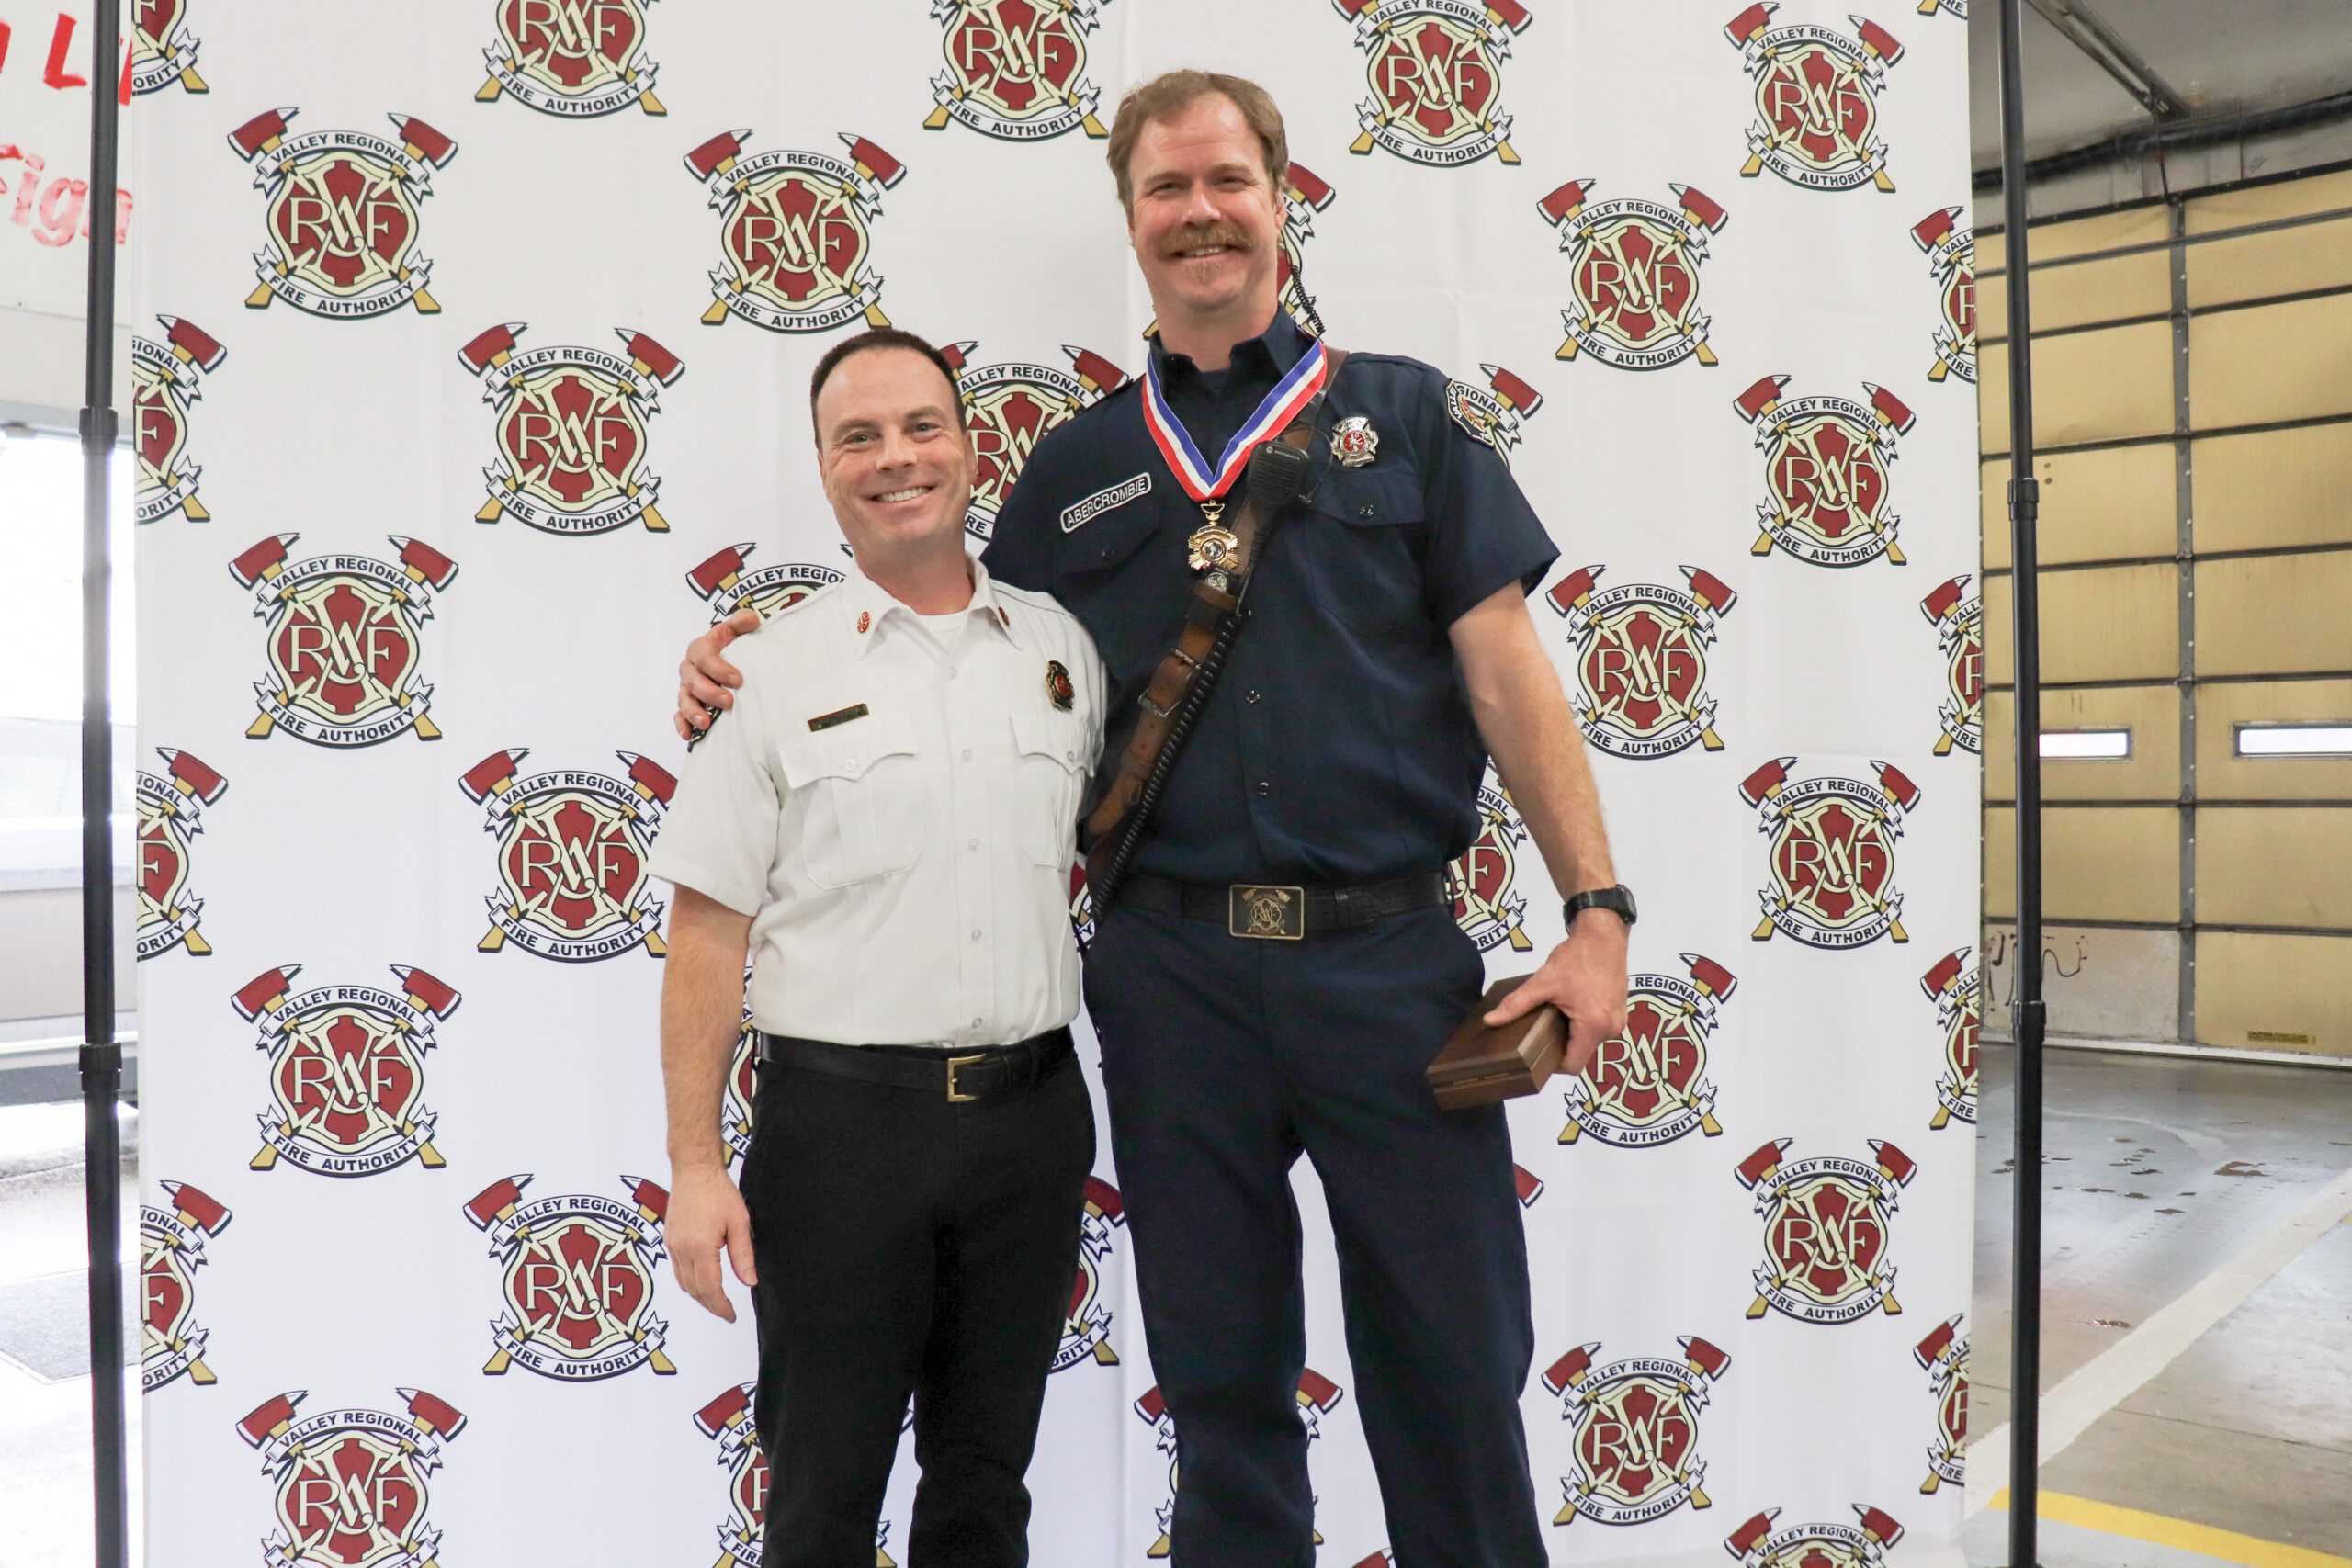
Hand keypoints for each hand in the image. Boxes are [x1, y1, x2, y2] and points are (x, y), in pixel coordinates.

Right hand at [667, 1161, 756, 1321]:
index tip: (731, 1316)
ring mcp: (672, 1244)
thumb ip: (743, 1255)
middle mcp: (681, 1249)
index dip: (721, 1306)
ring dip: (698, 1295)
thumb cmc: (718, 1191)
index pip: (710, 1288)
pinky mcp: (668, 1239)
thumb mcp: (739, 1223)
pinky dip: (689, 1281)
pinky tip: (702, 1281)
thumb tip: (749, 1282)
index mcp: (700, 1247)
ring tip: (716, 1301)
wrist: (693, 1169)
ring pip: (683, 1282)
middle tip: (726, 1312)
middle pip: (694, 1290)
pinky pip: (677, 1269)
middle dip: (710, 1305)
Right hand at [674, 608, 761, 740]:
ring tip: (707, 723)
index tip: (738, 680)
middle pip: (692, 681)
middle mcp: (690, 668)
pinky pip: (679, 715)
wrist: (728, 657)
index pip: (704, 657)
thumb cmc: (733, 644)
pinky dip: (682, 724)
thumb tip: (750, 620)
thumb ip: (743, 621)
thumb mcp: (738, 629)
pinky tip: (688, 735)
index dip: (718, 669)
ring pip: (684, 700)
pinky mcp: (687, 703)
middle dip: (709, 693)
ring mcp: (687, 688)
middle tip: (728, 702)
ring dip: (693, 712)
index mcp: (700, 649)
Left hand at [1484, 908, 1628, 1077]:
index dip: (1553, 1065)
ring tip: (1555, 1018)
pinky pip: (1599, 1029)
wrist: (1604, 935)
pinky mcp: (1620, 1012)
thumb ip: (1517, 1004)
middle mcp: (1610, 1028)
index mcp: (1594, 1026)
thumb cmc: (1577, 958)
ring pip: (1590, 1041)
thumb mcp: (1543, 981)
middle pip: (1581, 1053)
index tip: (1537, 1054)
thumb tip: (1490, 1021)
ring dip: (1573, 1034)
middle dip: (1561, 1046)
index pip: (1573, 1066)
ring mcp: (1618, 1021)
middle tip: (1541, 1033)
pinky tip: (1570, 1009)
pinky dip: (1584, 1024)